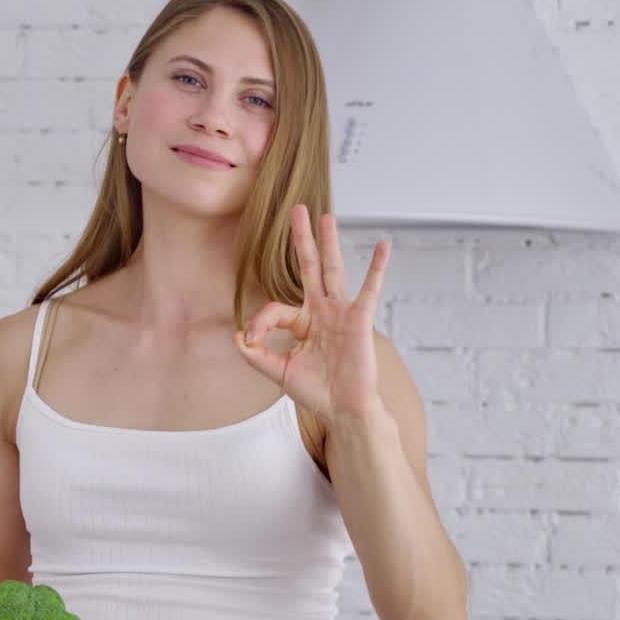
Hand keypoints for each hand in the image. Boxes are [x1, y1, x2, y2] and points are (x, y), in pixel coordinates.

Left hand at [236, 205, 389, 421]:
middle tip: (297, 210)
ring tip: (325, 216)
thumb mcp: (277, 372)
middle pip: (309, 267)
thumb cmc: (316, 391)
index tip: (252, 341)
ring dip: (328, 243)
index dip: (260, 323)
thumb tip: (236, 336)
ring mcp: (341, 313)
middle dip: (301, 240)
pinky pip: (369, 290)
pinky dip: (377, 268)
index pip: (275, 307)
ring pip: (333, 270)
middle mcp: (322, 311)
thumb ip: (255, 355)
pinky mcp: (359, 320)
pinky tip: (383, 246)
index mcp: (303, 322)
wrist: (342, 409)